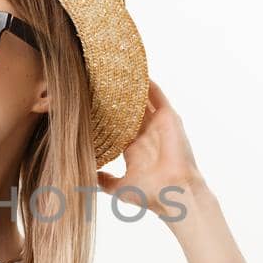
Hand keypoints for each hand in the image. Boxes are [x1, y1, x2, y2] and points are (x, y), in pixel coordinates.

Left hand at [96, 78, 204, 218]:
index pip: (117, 126)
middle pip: (129, 109)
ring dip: (130, 86)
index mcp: (134, 150)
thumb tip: (89, 176)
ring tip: (114, 69)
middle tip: (97, 80)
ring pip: (142, 99)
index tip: (88, 103)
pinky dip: (148, 82)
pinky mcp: (168, 117)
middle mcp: (146, 134)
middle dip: (115, 96)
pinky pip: (157, 94)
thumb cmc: (151, 194)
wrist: (174, 192)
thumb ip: (105, 181)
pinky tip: (135, 70)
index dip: (105, 115)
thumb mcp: (120, 188)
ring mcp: (158, 124)